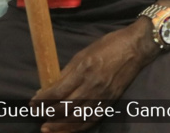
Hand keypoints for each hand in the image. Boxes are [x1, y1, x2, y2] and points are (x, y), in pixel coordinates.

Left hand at [30, 20, 157, 131]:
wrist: (136, 47)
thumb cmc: (109, 45)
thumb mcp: (84, 53)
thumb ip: (67, 71)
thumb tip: (51, 87)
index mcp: (84, 69)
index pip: (58, 91)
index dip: (42, 100)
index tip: (32, 104)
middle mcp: (93, 84)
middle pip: (66, 107)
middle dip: (49, 114)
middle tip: (37, 116)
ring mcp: (103, 94)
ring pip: (78, 116)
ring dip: (60, 125)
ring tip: (48, 128)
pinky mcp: (111, 100)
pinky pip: (93, 118)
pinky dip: (79, 126)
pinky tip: (69, 128)